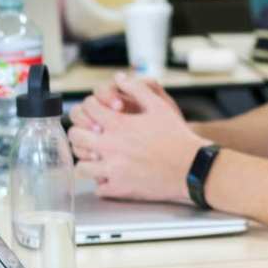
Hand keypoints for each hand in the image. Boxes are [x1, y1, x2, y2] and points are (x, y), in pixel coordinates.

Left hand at [68, 75, 203, 202]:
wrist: (190, 166)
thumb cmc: (177, 136)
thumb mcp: (160, 106)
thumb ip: (137, 89)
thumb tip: (119, 79)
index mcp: (119, 124)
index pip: (87, 109)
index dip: (90, 107)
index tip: (97, 111)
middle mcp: (111, 146)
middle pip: (76, 137)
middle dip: (80, 132)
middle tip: (90, 134)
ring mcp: (113, 169)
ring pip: (81, 165)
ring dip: (88, 159)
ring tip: (98, 157)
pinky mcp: (118, 188)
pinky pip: (97, 187)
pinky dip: (101, 182)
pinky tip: (112, 175)